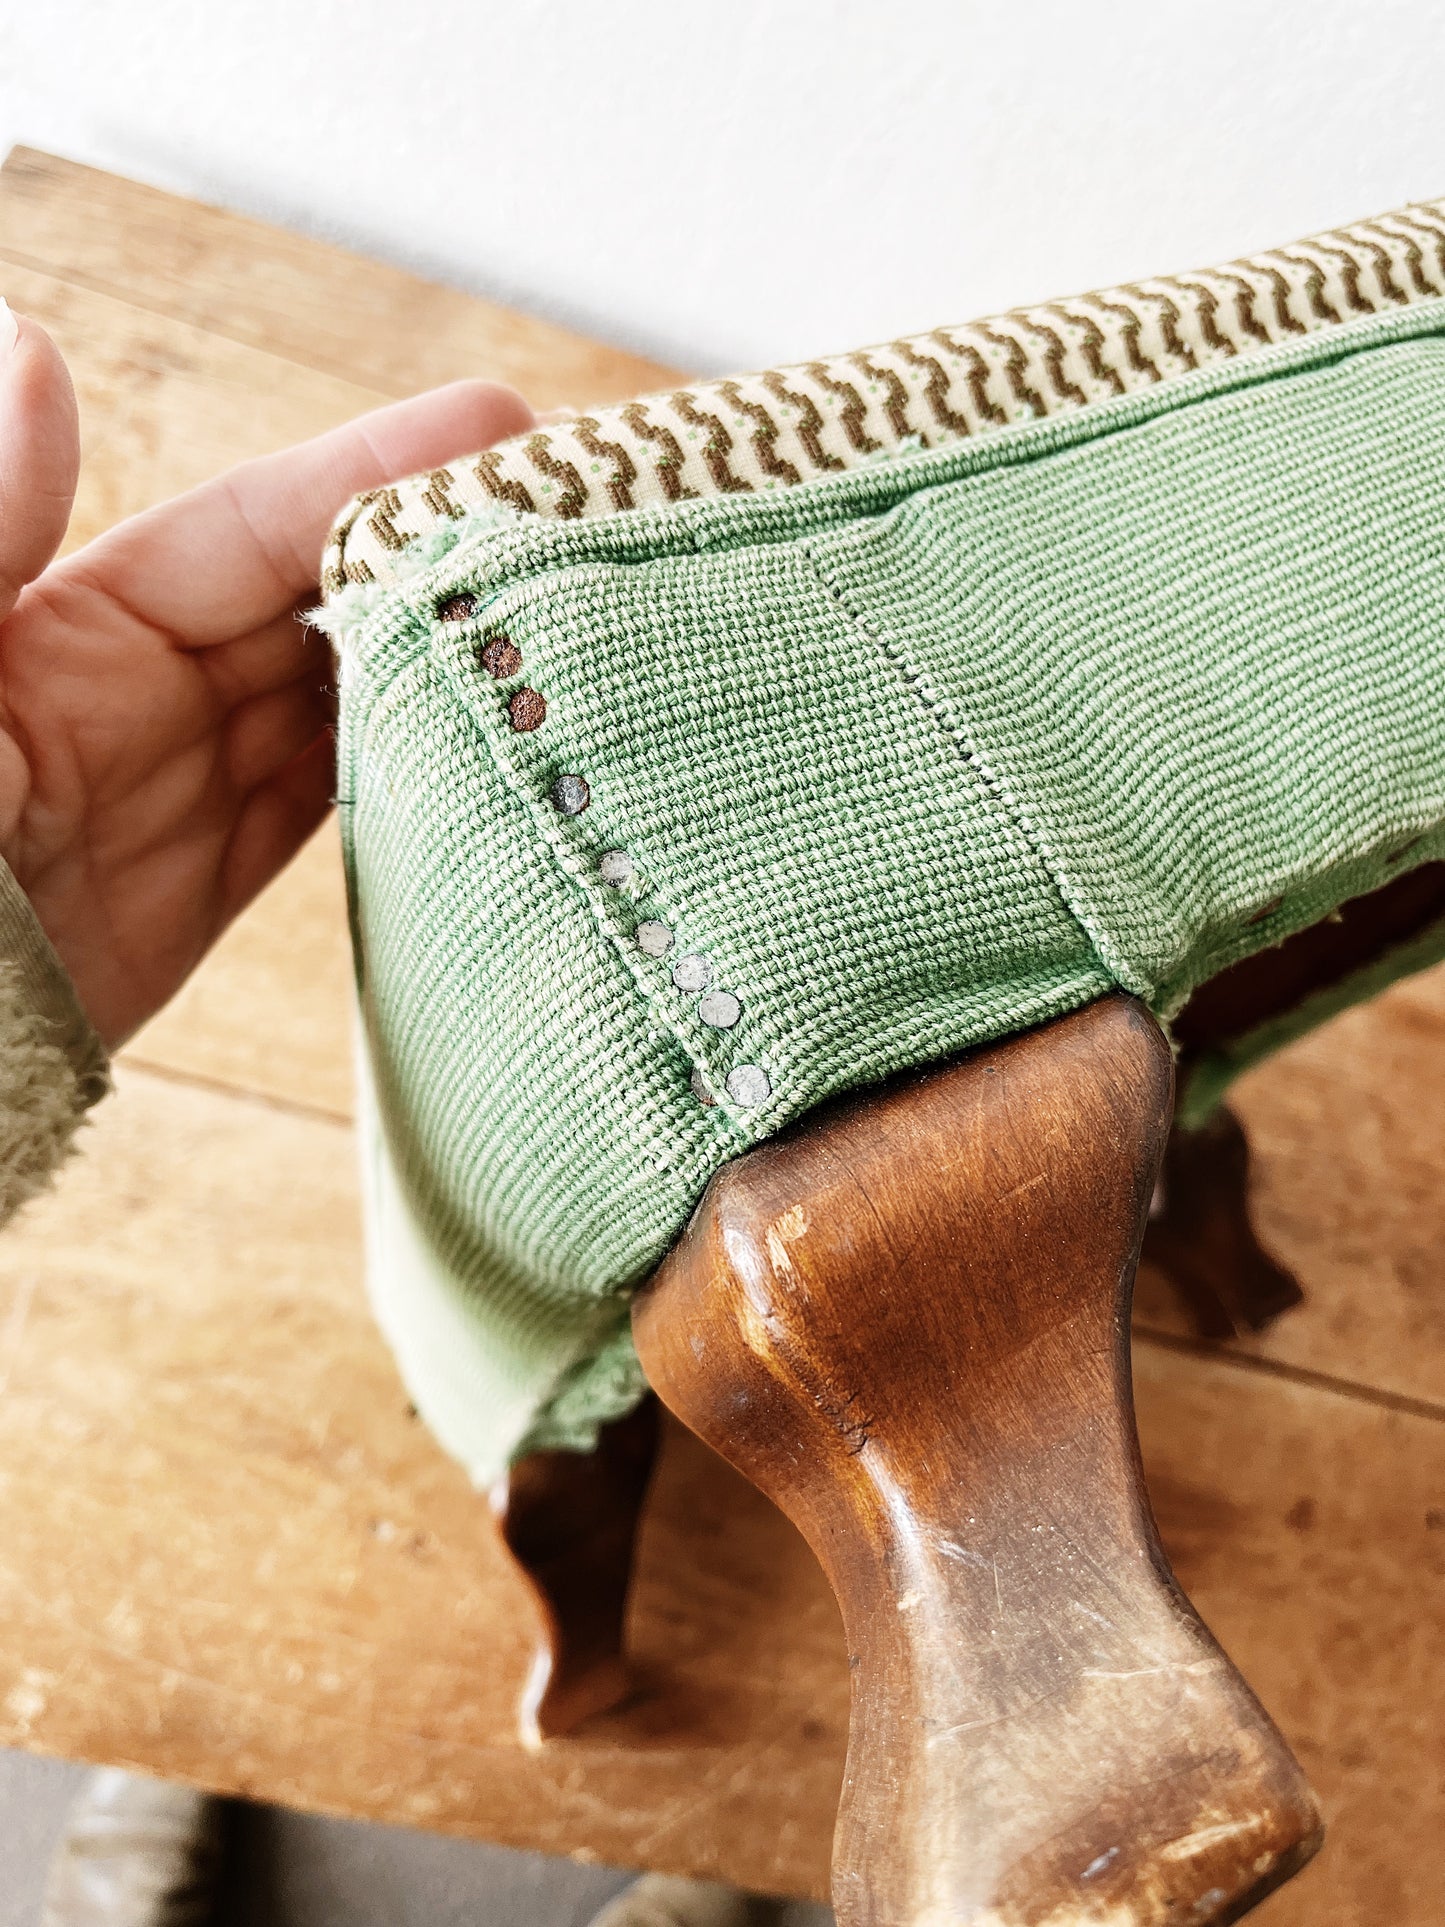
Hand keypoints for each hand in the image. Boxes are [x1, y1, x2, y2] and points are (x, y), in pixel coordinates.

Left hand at [0, 303, 531, 1045]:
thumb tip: (34, 349)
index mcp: (66, 628)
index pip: (255, 527)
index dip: (378, 473)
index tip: (504, 427)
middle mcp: (134, 694)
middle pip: (321, 607)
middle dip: (442, 560)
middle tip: (583, 524)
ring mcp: (173, 797)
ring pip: (340, 709)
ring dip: (443, 670)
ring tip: (571, 626)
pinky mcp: (192, 899)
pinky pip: (321, 816)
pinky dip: (404, 780)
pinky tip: (482, 752)